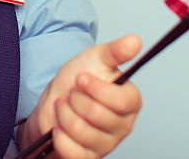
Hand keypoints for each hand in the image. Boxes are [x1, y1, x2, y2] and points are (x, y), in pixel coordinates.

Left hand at [21, 34, 142, 157]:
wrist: (54, 102)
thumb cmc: (76, 82)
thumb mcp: (95, 59)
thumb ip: (115, 51)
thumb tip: (135, 41)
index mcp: (129, 101)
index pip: (123, 101)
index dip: (98, 89)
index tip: (81, 78)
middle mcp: (122, 125)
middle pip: (99, 115)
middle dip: (76, 99)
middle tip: (72, 94)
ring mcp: (106, 144)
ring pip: (83, 132)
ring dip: (64, 115)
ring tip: (65, 108)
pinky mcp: (88, 157)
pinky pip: (74, 153)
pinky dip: (60, 137)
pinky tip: (59, 127)